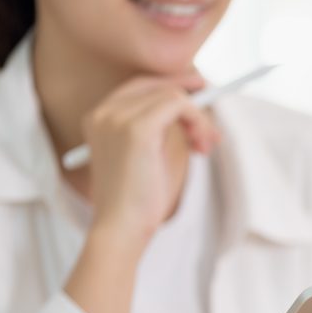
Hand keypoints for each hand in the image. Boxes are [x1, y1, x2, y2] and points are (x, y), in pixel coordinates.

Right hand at [82, 72, 219, 243]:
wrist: (122, 227)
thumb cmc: (139, 201)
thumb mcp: (153, 156)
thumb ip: (166, 130)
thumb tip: (194, 108)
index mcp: (100, 119)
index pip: (140, 86)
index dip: (172, 86)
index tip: (200, 94)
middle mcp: (104, 112)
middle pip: (155, 84)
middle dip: (190, 95)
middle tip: (211, 118)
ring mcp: (117, 117)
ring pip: (172, 96)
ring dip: (199, 119)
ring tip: (204, 148)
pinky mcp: (136, 127)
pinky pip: (179, 104)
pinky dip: (198, 120)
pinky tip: (201, 146)